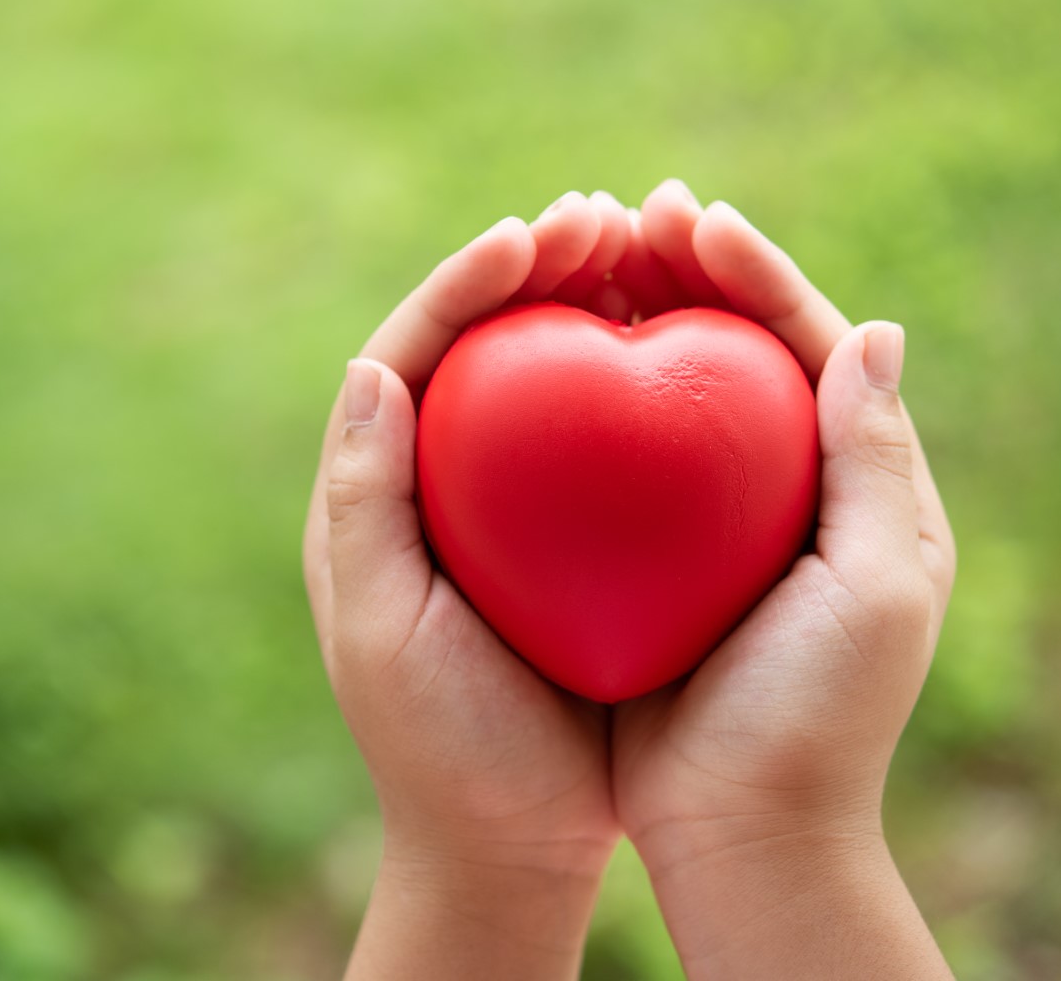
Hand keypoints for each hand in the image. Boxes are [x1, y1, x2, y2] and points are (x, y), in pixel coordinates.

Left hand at [302, 191, 629, 979]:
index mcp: (376, 493)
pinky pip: (605, 441)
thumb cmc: (440, 749)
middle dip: (538, 268)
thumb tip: (373, 366)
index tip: (536, 234)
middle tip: (610, 214)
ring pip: (547, 377)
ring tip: (654, 247)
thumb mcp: (387, 632)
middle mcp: (438, 483)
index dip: (468, 281)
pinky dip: (640, 384)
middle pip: (484, 344)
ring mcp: (509, 509)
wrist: (504, 846)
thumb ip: (367, 502)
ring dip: (593, 305)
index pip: (413, 352)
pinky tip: (693, 349)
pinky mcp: (572, 542)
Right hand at [609, 181, 957, 977]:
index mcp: (852, 481)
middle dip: (682, 271)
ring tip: (577, 253)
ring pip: (660, 388)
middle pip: (728, 348)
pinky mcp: (638, 556)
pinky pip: (604, 456)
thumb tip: (876, 328)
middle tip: (625, 210)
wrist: (743, 832)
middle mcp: (777, 484)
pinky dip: (574, 398)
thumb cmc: (819, 717)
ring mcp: (702, 519)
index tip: (696, 218)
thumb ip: (876, 458)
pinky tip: (530, 358)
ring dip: (622, 313)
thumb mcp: (879, 587)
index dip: (755, 271)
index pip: (808, 343)